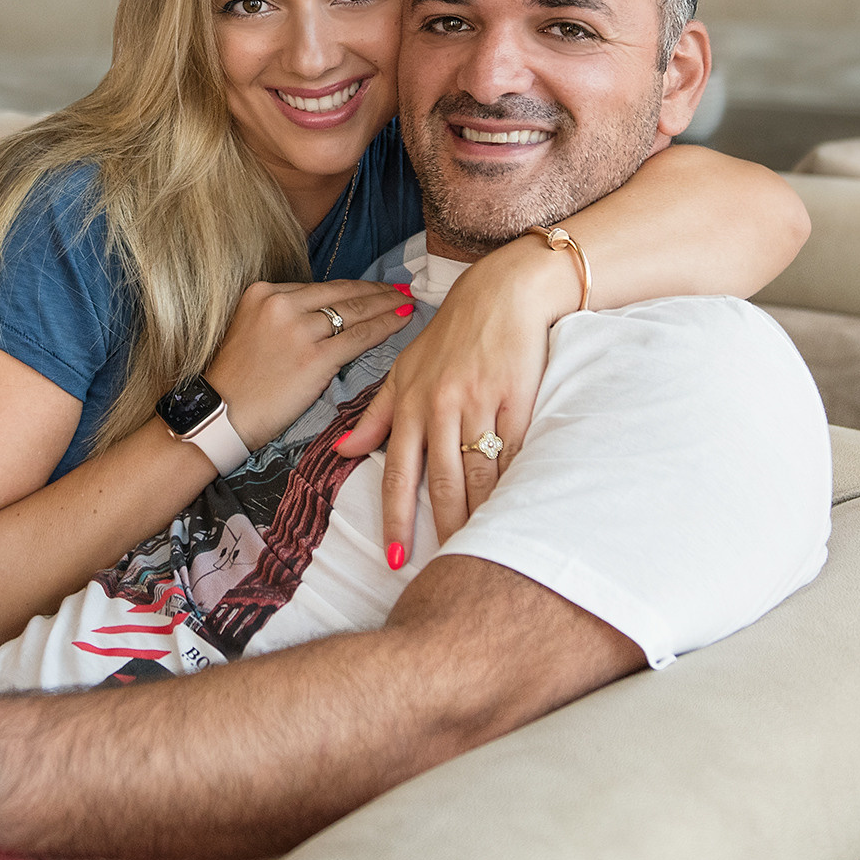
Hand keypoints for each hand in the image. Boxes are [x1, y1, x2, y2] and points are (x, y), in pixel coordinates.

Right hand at [205, 279, 410, 450]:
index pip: (321, 288)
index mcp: (263, 293)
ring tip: (407, 302)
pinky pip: (359, 337)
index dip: (353, 287)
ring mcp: (298, 330)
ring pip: (355, 311)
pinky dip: (385, 327)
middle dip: (376, 291)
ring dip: (387, 305)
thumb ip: (284, 317)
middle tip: (401, 289)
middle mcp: (280, 304)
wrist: (219, 414)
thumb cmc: (236, 382)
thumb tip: (325, 316)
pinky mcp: (313, 358)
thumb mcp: (251, 330)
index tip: (374, 288)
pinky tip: (402, 321)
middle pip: (341, 293)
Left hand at [338, 245, 573, 557]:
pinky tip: (514, 510)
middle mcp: (441, 406)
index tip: (396, 557)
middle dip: (442, 528)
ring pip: (478, 472)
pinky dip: (513, 483)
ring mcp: (480, 403)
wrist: (501, 294)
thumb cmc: (450, 335)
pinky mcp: (517, 399)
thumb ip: (375, 415)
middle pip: (442, 481)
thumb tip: (342, 451)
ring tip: (481, 548)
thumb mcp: (404, 370)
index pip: (398, 473)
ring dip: (479, 514)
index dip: (396, 518)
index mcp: (410, 404)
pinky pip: (514, 452)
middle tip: (445, 565)